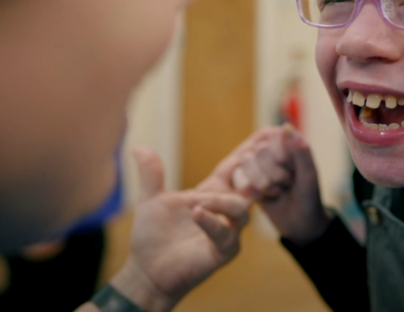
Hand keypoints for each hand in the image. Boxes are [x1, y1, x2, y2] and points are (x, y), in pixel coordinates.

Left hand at [110, 147, 250, 311]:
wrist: (146, 270)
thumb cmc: (152, 236)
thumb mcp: (150, 200)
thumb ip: (151, 174)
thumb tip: (138, 146)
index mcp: (212, 193)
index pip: (236, 168)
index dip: (250, 151)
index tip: (265, 132)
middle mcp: (225, 211)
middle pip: (251, 185)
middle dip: (255, 170)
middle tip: (248, 157)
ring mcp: (228, 231)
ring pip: (240, 210)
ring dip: (221, 201)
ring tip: (196, 202)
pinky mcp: (223, 252)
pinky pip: (225, 235)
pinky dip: (211, 222)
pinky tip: (196, 213)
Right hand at [201, 125, 330, 244]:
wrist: (299, 225)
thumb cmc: (309, 198)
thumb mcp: (309, 177)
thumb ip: (301, 152)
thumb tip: (286, 127)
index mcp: (288, 140)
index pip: (273, 138)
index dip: (282, 160)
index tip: (294, 173)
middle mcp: (270, 146)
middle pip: (259, 152)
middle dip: (275, 175)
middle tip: (287, 184)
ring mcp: (256, 162)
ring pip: (246, 164)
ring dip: (264, 184)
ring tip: (278, 191)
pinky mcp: (245, 177)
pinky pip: (239, 178)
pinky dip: (253, 192)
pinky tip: (264, 197)